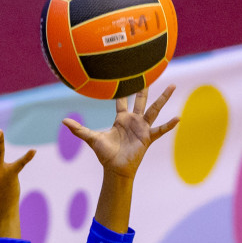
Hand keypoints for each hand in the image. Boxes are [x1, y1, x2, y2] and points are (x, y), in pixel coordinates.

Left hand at [62, 85, 178, 181]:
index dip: (123, 90)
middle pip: (140, 100)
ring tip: (172, 86)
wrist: (115, 168)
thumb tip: (63, 122)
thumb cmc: (105, 154)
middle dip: (144, 88)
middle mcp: (133, 121)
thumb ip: (79, 130)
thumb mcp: (92, 139)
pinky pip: (160, 130)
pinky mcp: (148, 137)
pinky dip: (169, 125)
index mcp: (121, 119)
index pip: (122, 101)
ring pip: (154, 109)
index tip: (126, 77)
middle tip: (149, 73)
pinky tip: (178, 118)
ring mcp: (142, 128)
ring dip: (163, 99)